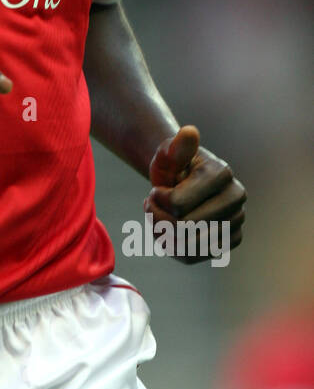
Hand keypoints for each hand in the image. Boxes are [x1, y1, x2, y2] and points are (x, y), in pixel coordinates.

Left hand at [145, 124, 246, 261]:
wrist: (182, 181)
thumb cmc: (173, 167)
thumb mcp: (168, 153)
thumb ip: (175, 146)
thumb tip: (189, 132)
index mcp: (222, 174)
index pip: (178, 204)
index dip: (157, 200)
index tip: (156, 190)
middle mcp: (236, 198)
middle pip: (185, 227)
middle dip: (158, 218)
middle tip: (150, 206)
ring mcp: (237, 220)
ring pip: (190, 246)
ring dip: (163, 236)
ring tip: (155, 220)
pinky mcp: (231, 240)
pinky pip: (195, 257)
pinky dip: (173, 249)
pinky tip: (165, 233)